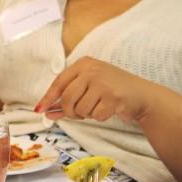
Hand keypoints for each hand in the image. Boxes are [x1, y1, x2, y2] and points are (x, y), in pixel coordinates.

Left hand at [35, 57, 155, 122]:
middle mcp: (92, 70)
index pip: (59, 82)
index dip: (48, 98)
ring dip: (87, 115)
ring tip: (98, 107)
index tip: (40, 110)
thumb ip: (67, 99)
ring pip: (80, 109)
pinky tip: (109, 109)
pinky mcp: (113, 96)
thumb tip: (46, 111)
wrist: (141, 94)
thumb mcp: (88, 88)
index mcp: (83, 64)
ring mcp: (103, 82)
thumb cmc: (112, 90)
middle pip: (67, 98)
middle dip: (70, 112)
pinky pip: (95, 115)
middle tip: (78, 114)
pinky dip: (100, 117)